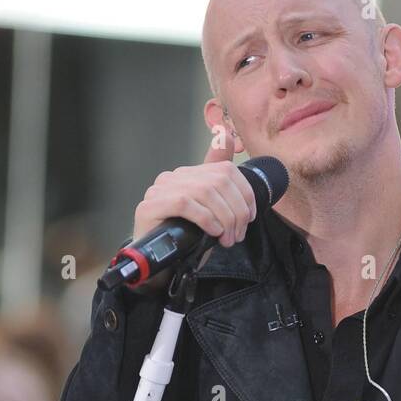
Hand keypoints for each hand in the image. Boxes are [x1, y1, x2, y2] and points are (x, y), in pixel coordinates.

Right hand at [132, 137, 257, 248]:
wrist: (162, 265)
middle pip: (218, 182)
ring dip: (224, 218)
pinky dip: (205, 218)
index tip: (251, 217)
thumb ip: (220, 181)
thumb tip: (224, 134)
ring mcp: (160, 190)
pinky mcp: (150, 206)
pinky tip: (213, 232)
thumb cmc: (188, 240)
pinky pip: (184, 203)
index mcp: (190, 174)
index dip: (245, 193)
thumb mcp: (213, 212)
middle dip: (236, 211)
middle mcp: (174, 177)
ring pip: (204, 192)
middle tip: (237, 235)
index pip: (226, 170)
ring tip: (226, 239)